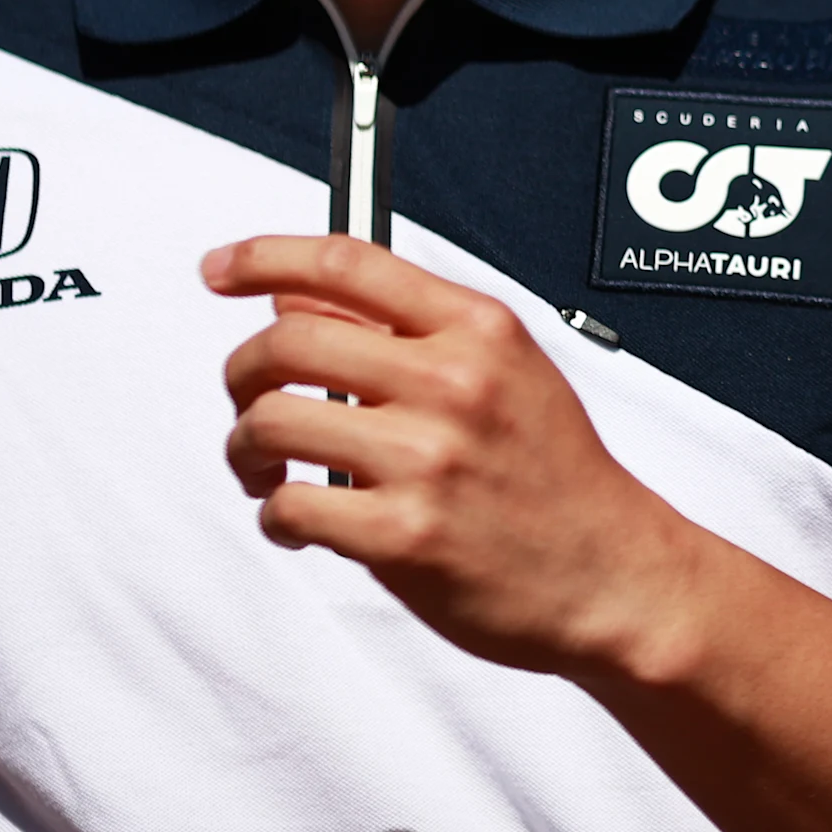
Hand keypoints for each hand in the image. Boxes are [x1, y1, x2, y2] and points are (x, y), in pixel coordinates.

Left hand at [203, 235, 711, 677]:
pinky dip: (276, 516)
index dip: (264, 257)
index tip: (221, 269)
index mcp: (479, 329)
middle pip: (287, 341)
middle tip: (247, 398)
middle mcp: (452, 383)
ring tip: (266, 469)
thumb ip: (409, 328)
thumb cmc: (557, 476)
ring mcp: (426, 460)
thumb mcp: (507, 370)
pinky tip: (301, 523)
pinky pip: (290, 508)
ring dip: (246, 447)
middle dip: (242, 372)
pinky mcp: (403, 537)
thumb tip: (297, 296)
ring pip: (271, 422)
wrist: (611, 575)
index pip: (346, 263)